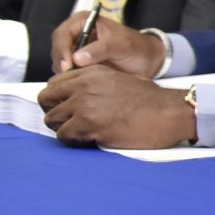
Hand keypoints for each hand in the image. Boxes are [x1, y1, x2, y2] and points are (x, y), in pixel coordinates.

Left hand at [39, 66, 195, 147]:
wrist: (169, 112)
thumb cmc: (151, 100)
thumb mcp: (120, 80)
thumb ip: (96, 84)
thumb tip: (78, 97)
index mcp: (92, 73)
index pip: (54, 83)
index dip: (58, 98)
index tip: (67, 108)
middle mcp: (84, 86)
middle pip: (46, 100)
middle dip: (55, 112)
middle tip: (70, 122)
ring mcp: (84, 105)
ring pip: (52, 120)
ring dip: (64, 128)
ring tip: (83, 132)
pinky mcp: (88, 124)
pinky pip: (64, 136)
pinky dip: (73, 141)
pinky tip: (90, 139)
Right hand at [52, 12, 164, 76]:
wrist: (146, 60)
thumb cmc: (136, 47)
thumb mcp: (121, 46)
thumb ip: (101, 49)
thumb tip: (77, 58)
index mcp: (84, 21)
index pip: (62, 34)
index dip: (61, 50)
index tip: (67, 65)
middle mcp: (77, 33)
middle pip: (57, 48)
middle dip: (62, 63)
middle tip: (71, 76)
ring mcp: (76, 49)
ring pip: (60, 61)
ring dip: (66, 72)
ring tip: (80, 78)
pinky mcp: (79, 63)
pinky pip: (67, 71)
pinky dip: (70, 77)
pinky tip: (82, 81)